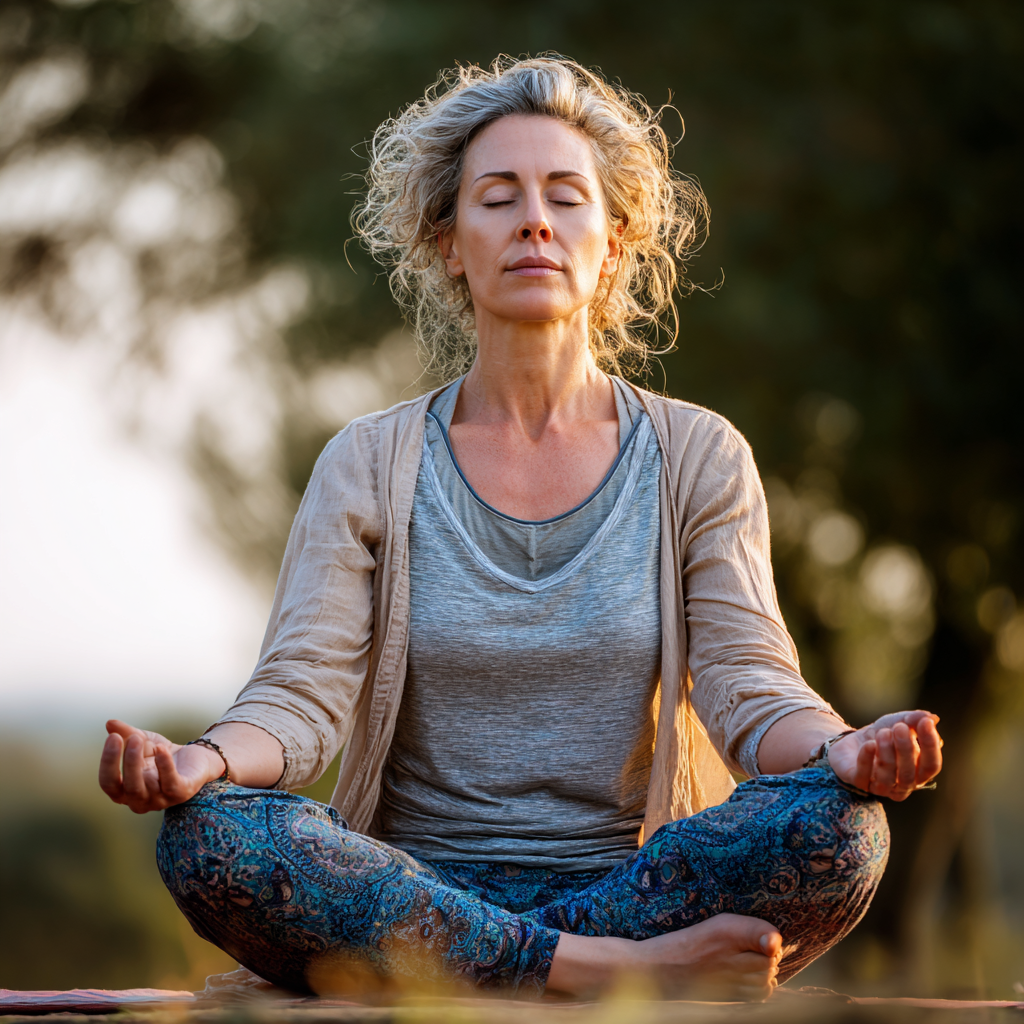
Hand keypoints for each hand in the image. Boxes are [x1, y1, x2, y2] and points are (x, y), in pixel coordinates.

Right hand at [98, 719, 223, 812]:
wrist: (197, 758)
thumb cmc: (163, 754)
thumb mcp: (144, 741)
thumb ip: (127, 733)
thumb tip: (109, 723)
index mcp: (125, 791)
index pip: (108, 783)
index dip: (107, 762)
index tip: (112, 736)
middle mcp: (140, 801)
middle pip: (125, 788)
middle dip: (124, 762)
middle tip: (128, 738)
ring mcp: (160, 800)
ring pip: (140, 789)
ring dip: (136, 763)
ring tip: (137, 739)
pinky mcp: (181, 794)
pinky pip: (170, 783)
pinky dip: (164, 765)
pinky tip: (160, 748)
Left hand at [826, 711, 942, 800]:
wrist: (852, 741)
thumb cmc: (882, 735)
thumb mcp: (898, 722)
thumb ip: (914, 720)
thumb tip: (932, 718)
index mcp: (919, 773)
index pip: (931, 766)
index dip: (931, 746)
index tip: (926, 723)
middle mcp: (903, 785)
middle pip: (909, 774)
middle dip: (906, 749)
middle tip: (899, 727)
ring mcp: (881, 787)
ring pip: (888, 777)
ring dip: (886, 752)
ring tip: (882, 732)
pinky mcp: (859, 783)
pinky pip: (864, 775)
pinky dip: (867, 759)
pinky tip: (869, 744)